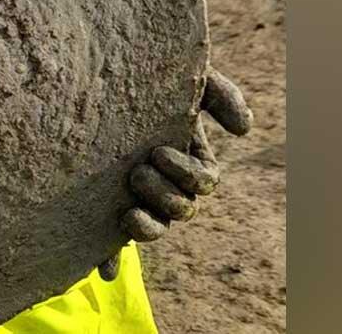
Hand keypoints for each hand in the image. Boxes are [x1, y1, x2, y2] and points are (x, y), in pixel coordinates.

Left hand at [100, 67, 251, 280]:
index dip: (186, 174)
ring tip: (126, 214)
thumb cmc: (145, 68)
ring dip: (146, 228)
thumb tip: (244, 129)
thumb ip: (219, 94)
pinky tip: (102, 272)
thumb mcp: (187, 75)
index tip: (157, 152)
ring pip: (153, 228)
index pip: (203, 181)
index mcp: (189, 156)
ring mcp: (136, 195)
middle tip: (135, 173)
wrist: (96, 69)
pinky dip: (110, 259)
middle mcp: (166, 181)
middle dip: (163, 196)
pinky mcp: (103, 205)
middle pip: (181, 209)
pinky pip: (111, 242)